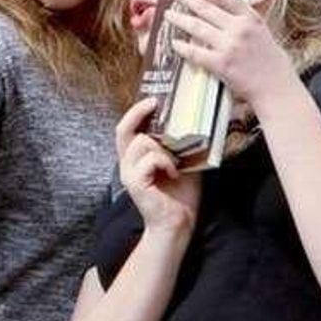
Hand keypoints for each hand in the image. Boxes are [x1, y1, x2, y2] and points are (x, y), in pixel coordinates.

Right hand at [116, 98, 200, 233]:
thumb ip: (181, 143)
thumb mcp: (184, 160)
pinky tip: (175, 173)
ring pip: (141, 142)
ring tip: (177, 160)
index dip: (136, 110)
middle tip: (155, 102)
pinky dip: (165, 162)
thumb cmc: (182, 193)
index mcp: (137, 156)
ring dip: (164, 147)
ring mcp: (129, 173)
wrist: (179, 223)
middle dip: (138, 112)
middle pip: (123, 129)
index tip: (154, 98)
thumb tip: (196, 119)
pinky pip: (149, 159)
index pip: (127, 127)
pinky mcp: (135, 183)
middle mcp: (128, 163)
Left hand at [163, 0, 295, 105]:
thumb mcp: (261, 31)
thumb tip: (222, 8)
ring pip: (196, 27)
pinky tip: (174, 43)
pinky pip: (195, 52)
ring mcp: (229, 46)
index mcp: (250, 17)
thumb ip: (243, 19)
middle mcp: (239, 28)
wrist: (276, 87)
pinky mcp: (221, 65)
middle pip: (205, 7)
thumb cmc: (270, 61)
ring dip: (178, 18)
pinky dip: (182, 47)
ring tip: (168, 14)